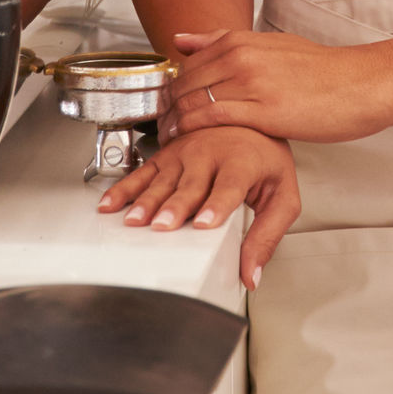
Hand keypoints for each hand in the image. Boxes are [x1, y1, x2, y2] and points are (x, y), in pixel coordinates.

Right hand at [98, 125, 298, 291]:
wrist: (248, 119)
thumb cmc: (265, 161)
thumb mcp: (281, 197)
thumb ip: (267, 236)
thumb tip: (251, 274)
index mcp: (242, 163)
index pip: (230, 185)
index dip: (217, 204)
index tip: (205, 223)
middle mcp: (211, 154)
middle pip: (191, 185)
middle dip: (175, 206)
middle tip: (163, 226)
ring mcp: (186, 153)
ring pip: (163, 180)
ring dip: (146, 201)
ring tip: (134, 221)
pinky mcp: (167, 155)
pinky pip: (142, 173)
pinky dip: (124, 189)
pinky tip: (111, 204)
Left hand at [162, 29, 392, 144]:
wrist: (362, 84)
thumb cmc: (323, 71)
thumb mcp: (272, 46)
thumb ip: (223, 42)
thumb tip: (182, 39)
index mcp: (241, 41)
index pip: (186, 64)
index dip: (170, 89)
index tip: (166, 107)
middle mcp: (241, 57)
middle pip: (183, 84)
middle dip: (166, 108)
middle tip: (161, 128)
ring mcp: (251, 83)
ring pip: (192, 103)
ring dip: (174, 124)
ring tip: (171, 141)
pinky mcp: (262, 111)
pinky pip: (211, 120)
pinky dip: (193, 133)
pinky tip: (189, 144)